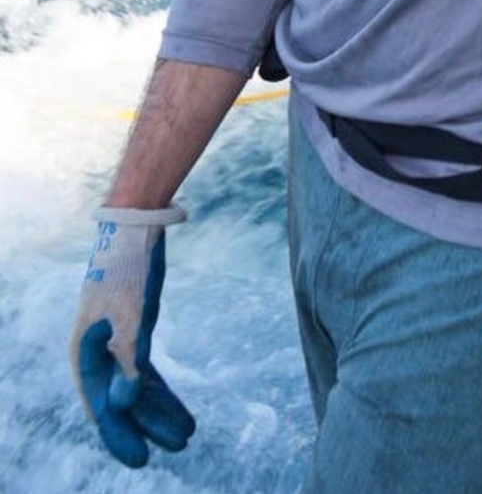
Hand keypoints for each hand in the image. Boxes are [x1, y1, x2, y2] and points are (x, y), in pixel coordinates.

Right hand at [71, 205, 195, 467]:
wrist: (135, 227)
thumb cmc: (128, 271)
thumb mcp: (130, 318)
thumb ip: (127, 362)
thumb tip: (126, 403)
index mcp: (87, 356)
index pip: (103, 408)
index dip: (122, 436)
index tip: (144, 460)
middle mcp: (97, 355)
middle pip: (123, 402)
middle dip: (150, 425)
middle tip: (183, 444)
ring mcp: (116, 343)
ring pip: (137, 388)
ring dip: (160, 410)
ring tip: (188, 432)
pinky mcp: (134, 331)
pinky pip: (145, 371)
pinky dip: (160, 389)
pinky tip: (175, 405)